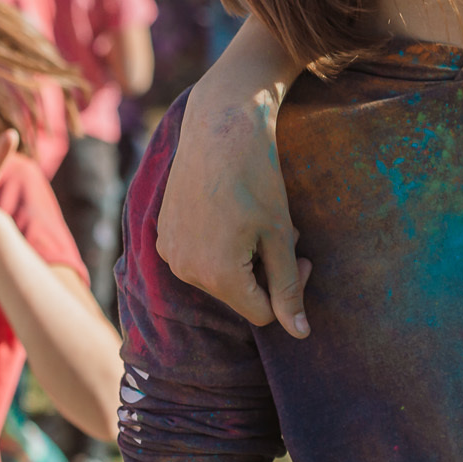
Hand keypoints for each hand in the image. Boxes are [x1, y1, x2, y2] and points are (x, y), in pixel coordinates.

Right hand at [158, 29, 310, 336]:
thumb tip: (300, 334)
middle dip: (265, 272)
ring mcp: (168, 252)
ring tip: (257, 221)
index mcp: (218, 276)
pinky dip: (219, 245)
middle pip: (238, 295)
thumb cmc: (258, 178)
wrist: (220, 127)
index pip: (261, 313)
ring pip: (218, 276)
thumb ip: (288, 287)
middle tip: (284, 234)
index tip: (301, 254)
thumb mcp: (281, 235)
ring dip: (244, 258)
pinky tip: (231, 212)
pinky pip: (197, 256)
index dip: (288, 288)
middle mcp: (185, 271)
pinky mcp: (161, 234)